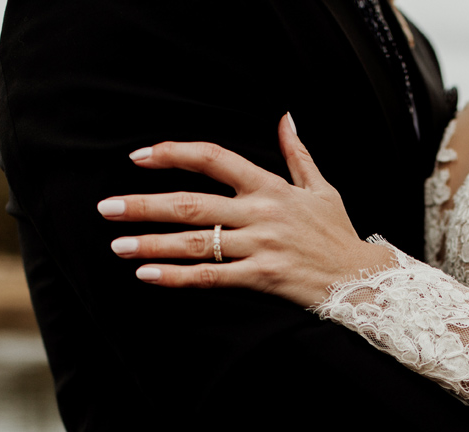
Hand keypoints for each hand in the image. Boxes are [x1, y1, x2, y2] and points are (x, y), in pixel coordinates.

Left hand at [97, 114, 388, 306]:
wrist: (361, 277)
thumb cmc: (338, 234)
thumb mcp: (322, 187)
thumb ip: (297, 153)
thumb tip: (285, 118)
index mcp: (270, 187)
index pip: (214, 158)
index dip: (174, 153)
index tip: (140, 157)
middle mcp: (261, 213)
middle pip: (192, 203)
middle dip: (144, 205)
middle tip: (107, 207)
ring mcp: (261, 246)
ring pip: (196, 242)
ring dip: (152, 242)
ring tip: (118, 244)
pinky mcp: (263, 277)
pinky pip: (212, 276)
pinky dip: (178, 276)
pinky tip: (148, 274)